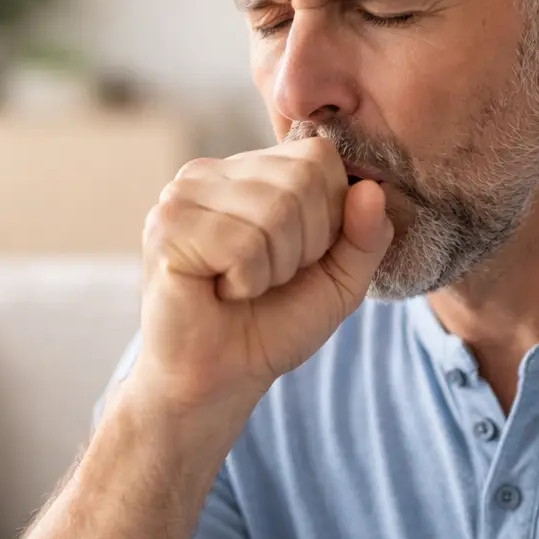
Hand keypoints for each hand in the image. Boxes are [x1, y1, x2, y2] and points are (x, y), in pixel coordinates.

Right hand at [132, 137, 393, 417]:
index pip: (319, 157)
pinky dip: (246, 282)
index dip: (329, 217)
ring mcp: (182, 195)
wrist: (219, 380)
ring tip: (242, 286)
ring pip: (275, 211)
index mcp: (249, 170)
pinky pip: (242, 243)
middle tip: (268, 278)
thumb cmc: (272, 325)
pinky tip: (220, 292)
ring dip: (274, 269)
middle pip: (301, 181)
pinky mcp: (166, 227)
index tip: (299, 257)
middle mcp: (211, 171)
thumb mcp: (340, 280)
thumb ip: (367, 235)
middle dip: (304, 247)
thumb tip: (372, 189)